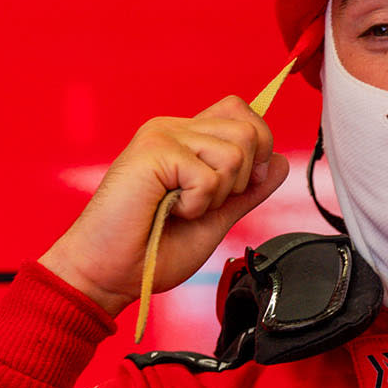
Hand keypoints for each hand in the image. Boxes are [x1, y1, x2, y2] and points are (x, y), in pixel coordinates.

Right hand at [39, 95, 289, 316]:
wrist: (109, 274)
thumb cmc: (151, 250)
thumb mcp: (215, 218)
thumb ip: (246, 191)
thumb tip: (279, 162)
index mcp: (187, 139)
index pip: (241, 113)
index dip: (256, 148)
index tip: (235, 187)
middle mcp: (175, 129)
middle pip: (248, 130)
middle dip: (240, 179)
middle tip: (200, 203)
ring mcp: (162, 136)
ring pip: (235, 152)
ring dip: (215, 195)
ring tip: (180, 208)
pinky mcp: (153, 151)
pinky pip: (208, 175)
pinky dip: (196, 205)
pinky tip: (168, 211)